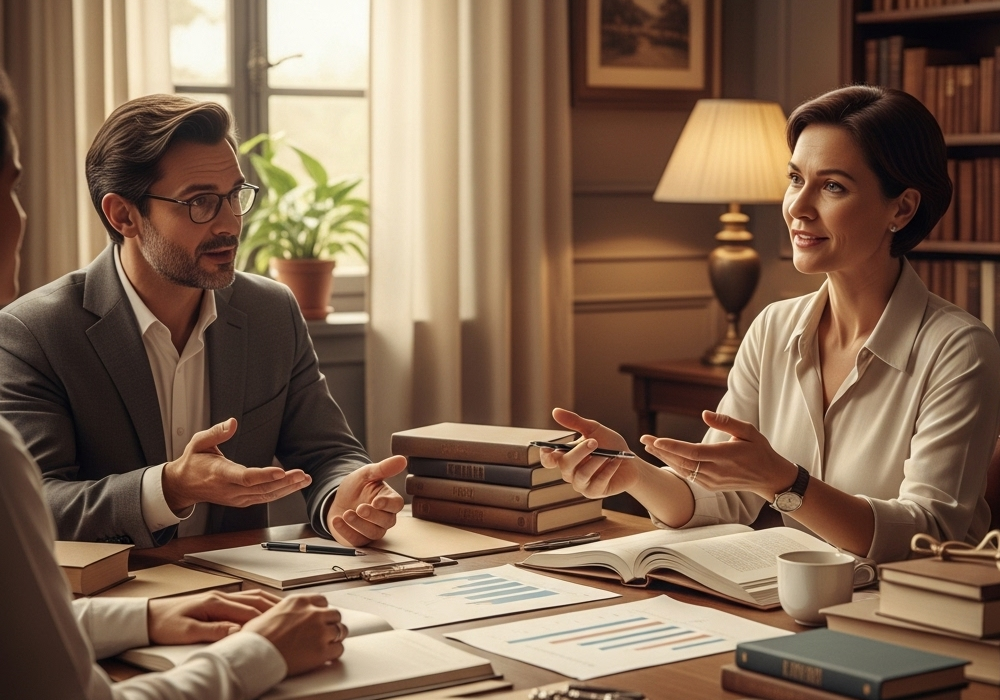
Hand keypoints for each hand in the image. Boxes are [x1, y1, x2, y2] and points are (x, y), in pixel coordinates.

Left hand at [147, 590, 281, 644]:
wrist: (148, 618)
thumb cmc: (164, 624)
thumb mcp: (187, 632)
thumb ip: (214, 631)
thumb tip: (237, 631)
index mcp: (215, 602)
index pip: (248, 610)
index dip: (266, 619)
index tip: (281, 627)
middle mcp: (220, 597)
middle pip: (255, 601)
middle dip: (274, 609)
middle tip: (292, 618)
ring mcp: (220, 598)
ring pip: (252, 598)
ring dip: (269, 604)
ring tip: (285, 612)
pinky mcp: (217, 603)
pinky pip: (245, 600)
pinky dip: (259, 603)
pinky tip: (265, 609)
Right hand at [162, 418, 311, 511]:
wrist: (183, 486)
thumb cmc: (193, 462)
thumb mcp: (199, 442)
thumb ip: (216, 432)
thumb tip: (232, 422)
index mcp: (219, 473)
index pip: (244, 477)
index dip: (263, 476)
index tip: (281, 472)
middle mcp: (229, 489)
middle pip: (260, 488)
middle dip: (284, 482)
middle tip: (302, 475)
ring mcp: (236, 498)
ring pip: (265, 496)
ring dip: (287, 489)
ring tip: (304, 480)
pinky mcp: (241, 501)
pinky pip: (263, 498)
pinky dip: (279, 493)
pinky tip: (292, 486)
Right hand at [242, 594, 346, 675]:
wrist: (254, 655)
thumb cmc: (255, 638)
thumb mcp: (269, 613)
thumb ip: (286, 613)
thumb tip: (286, 619)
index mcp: (299, 601)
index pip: (322, 601)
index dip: (321, 611)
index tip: (320, 617)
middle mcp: (312, 613)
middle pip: (334, 614)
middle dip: (330, 623)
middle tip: (325, 632)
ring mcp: (319, 631)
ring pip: (340, 630)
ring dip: (334, 638)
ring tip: (327, 644)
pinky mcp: (322, 650)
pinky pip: (339, 649)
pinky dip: (334, 653)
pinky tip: (326, 656)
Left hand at [327, 456, 405, 545]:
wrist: (336, 500)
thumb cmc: (356, 487)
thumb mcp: (367, 474)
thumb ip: (384, 468)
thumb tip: (402, 459)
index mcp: (388, 500)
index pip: (396, 505)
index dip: (388, 504)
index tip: (377, 501)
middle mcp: (384, 517)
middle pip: (386, 521)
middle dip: (372, 516)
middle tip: (360, 508)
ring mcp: (372, 529)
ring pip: (373, 533)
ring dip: (359, 524)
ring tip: (346, 514)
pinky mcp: (359, 539)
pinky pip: (356, 540)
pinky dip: (346, 531)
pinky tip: (337, 521)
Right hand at [539, 408, 640, 498]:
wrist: (630, 461)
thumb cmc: (609, 445)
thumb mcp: (593, 430)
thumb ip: (575, 422)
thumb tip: (555, 411)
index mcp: (566, 456)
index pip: (549, 460)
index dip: (545, 456)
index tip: (547, 448)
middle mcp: (570, 472)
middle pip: (565, 465)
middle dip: (579, 452)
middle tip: (594, 442)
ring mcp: (582, 484)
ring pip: (581, 475)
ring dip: (595, 462)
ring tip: (607, 454)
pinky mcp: (595, 492)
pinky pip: (597, 482)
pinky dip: (607, 471)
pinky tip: (615, 461)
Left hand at [640, 410, 796, 498]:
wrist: (769, 478)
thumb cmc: (759, 450)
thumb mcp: (748, 431)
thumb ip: (726, 422)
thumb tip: (704, 414)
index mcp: (725, 456)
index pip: (694, 452)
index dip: (674, 447)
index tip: (656, 440)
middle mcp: (717, 471)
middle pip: (683, 462)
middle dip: (662, 450)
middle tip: (644, 439)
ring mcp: (712, 481)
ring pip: (683, 470)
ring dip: (665, 457)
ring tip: (649, 446)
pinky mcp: (710, 486)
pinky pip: (688, 475)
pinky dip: (675, 465)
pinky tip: (665, 455)